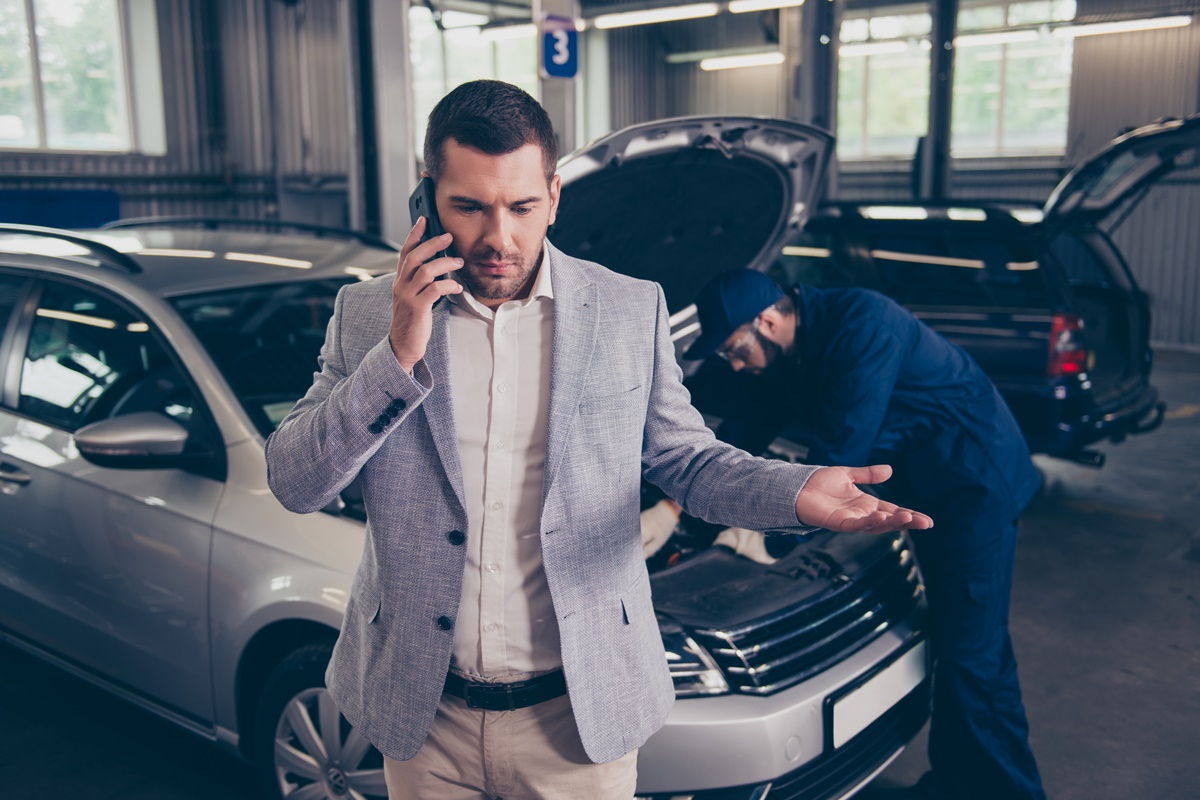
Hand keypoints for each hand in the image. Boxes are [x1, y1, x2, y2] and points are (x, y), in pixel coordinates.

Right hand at [389, 216, 463, 371]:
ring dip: (444, 264)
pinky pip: (434, 290)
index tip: (423, 220)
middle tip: (448, 236)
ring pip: (425, 271)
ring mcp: (407, 296)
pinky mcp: (417, 308)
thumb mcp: (414, 297)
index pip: (404, 252)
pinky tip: (458, 288)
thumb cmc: (413, 321)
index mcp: (400, 281)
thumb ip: (421, 281)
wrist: (403, 345)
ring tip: (459, 262)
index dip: (414, 234)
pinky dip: (448, 286)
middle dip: (432, 243)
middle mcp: (400, 285)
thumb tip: (438, 264)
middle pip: (414, 257)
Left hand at [794, 465, 933, 533]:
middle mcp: (861, 515)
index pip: (893, 511)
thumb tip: (889, 470)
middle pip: (889, 522)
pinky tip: (880, 517)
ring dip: (892, 522)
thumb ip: (868, 474)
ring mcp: (851, 520)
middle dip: (907, 522)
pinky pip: (856, 525)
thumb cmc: (818, 483)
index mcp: (866, 505)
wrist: (797, 487)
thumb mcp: (848, 475)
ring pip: (876, 526)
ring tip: (908, 517)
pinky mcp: (838, 523)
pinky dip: (868, 522)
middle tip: (925, 523)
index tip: (927, 521)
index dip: (909, 516)